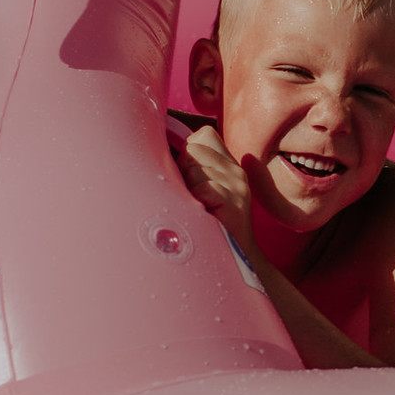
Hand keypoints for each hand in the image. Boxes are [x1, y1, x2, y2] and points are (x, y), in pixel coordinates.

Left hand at [175, 125, 255, 251]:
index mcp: (229, 165)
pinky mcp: (234, 199)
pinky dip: (194, 202)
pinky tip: (202, 215)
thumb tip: (156, 152)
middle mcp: (236, 170)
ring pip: (193, 167)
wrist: (238, 259)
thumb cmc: (210, 227)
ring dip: (187, 189)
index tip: (186, 176)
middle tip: (192, 198)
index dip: (188, 150)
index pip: (204, 135)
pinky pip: (200, 187)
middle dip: (183, 170)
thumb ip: (190, 171)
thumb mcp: (201, 192)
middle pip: (192, 148)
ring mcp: (236, 184)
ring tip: (198, 208)